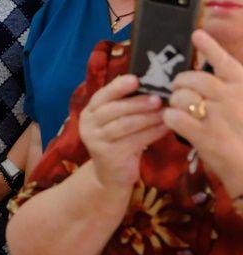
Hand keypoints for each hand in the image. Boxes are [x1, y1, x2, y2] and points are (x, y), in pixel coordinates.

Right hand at [79, 74, 168, 190]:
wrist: (112, 175)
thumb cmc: (119, 141)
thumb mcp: (117, 121)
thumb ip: (125, 105)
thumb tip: (152, 86)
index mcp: (89, 112)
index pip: (102, 96)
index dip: (118, 87)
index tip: (135, 79)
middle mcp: (88, 125)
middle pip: (113, 110)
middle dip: (137, 103)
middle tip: (158, 98)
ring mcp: (96, 141)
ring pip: (124, 125)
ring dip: (147, 117)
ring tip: (166, 112)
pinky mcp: (109, 155)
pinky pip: (134, 141)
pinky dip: (152, 132)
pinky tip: (165, 127)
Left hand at [165, 30, 242, 196]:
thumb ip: (232, 93)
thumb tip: (210, 81)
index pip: (224, 62)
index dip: (209, 47)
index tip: (197, 34)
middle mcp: (231, 97)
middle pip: (192, 78)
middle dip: (180, 83)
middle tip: (177, 89)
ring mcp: (216, 114)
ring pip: (180, 96)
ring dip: (175, 102)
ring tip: (180, 110)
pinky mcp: (202, 134)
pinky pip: (173, 116)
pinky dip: (170, 118)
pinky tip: (176, 124)